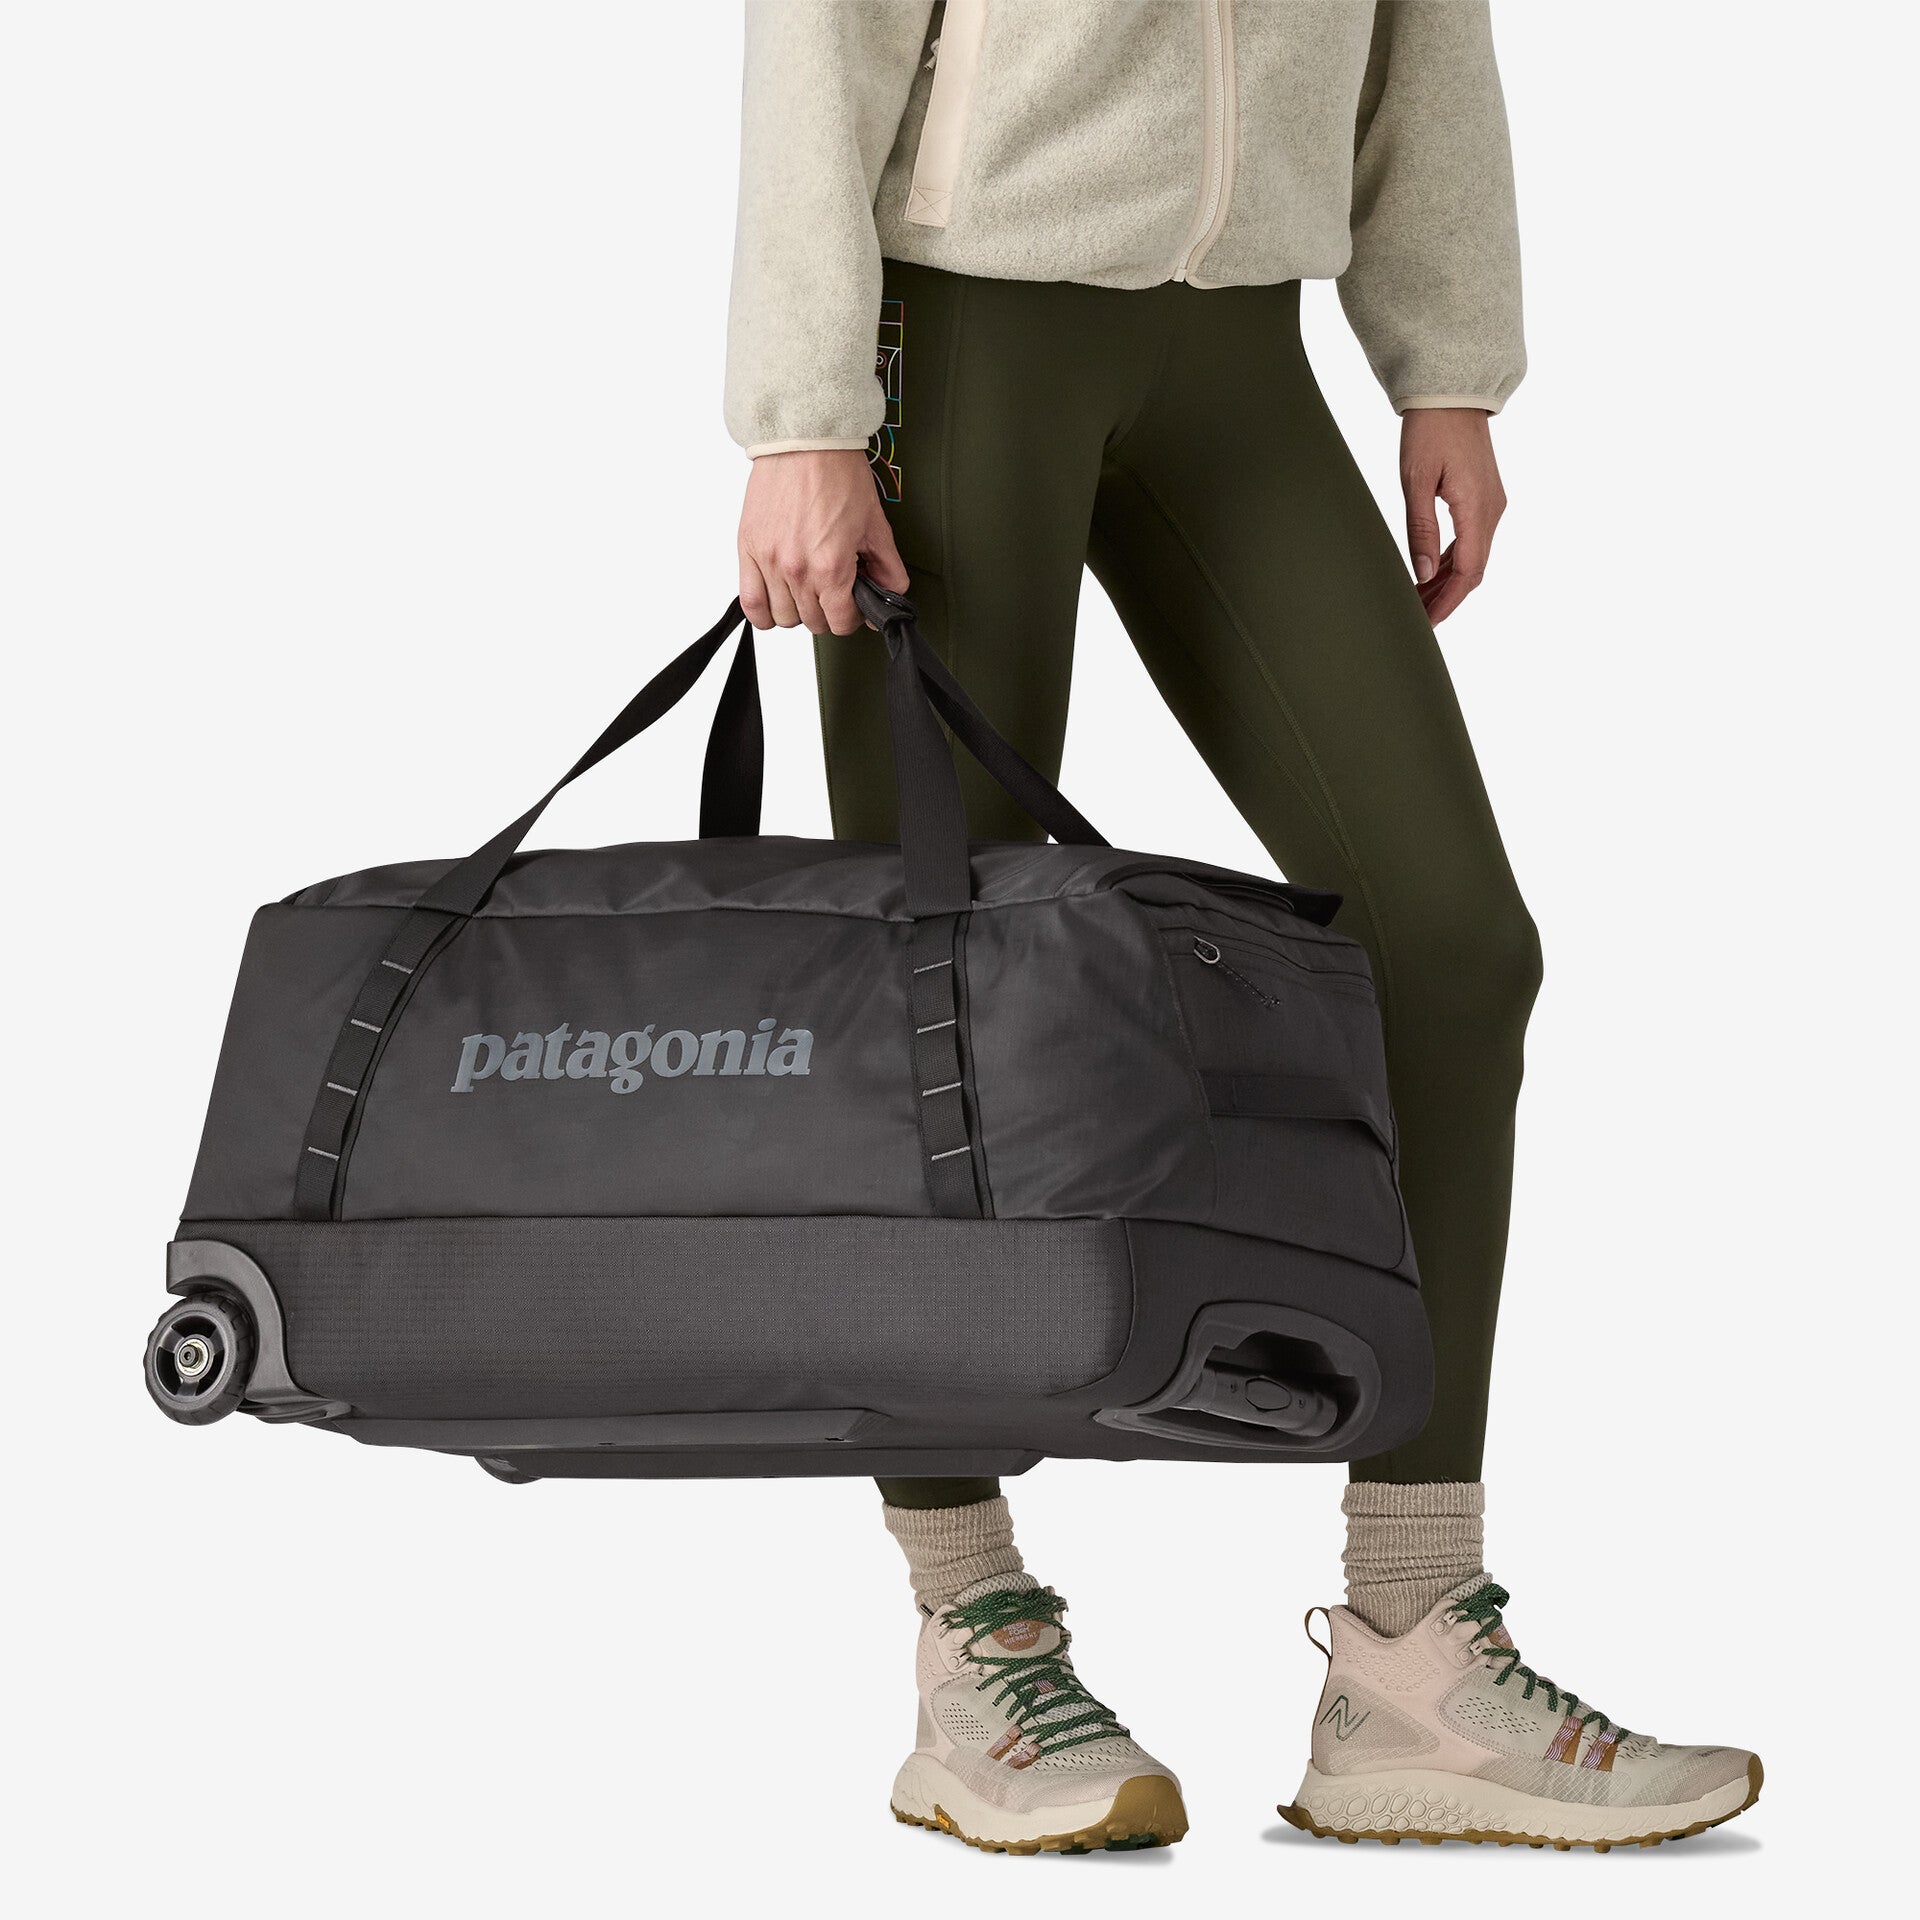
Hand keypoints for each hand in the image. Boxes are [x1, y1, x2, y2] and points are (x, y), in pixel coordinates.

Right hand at [738, 449, 909, 634]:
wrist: (805, 440)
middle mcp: (797, 569)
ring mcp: (769, 561)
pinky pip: (750, 603)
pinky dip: (763, 611)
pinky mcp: (748, 549)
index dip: (851, 617)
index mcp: (831, 566)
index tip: (852, 603)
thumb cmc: (838, 475)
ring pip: (782, 617)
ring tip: (806, 589)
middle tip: (832, 589)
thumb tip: (890, 596)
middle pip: (812, 622)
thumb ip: (887, 570)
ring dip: (797, 610)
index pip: (840, 622)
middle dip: (827, 611)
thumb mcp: (876, 526)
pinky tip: (776, 600)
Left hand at [1400, 408, 1506, 624]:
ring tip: (1420, 602)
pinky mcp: (1484, 497)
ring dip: (1449, 582)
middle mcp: (1492, 510)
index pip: (1468, 572)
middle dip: (1447, 599)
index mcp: (1477, 508)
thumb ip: (1420, 529)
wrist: (1452, 394)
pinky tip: (1432, 574)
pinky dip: (1453, 562)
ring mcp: (1491, 504)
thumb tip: (1422, 574)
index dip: (1448, 602)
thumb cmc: (1429, 431)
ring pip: (1474, 558)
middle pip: (1474, 571)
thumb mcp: (1415, 481)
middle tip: (1417, 620)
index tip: (1427, 623)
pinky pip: (1472, 540)